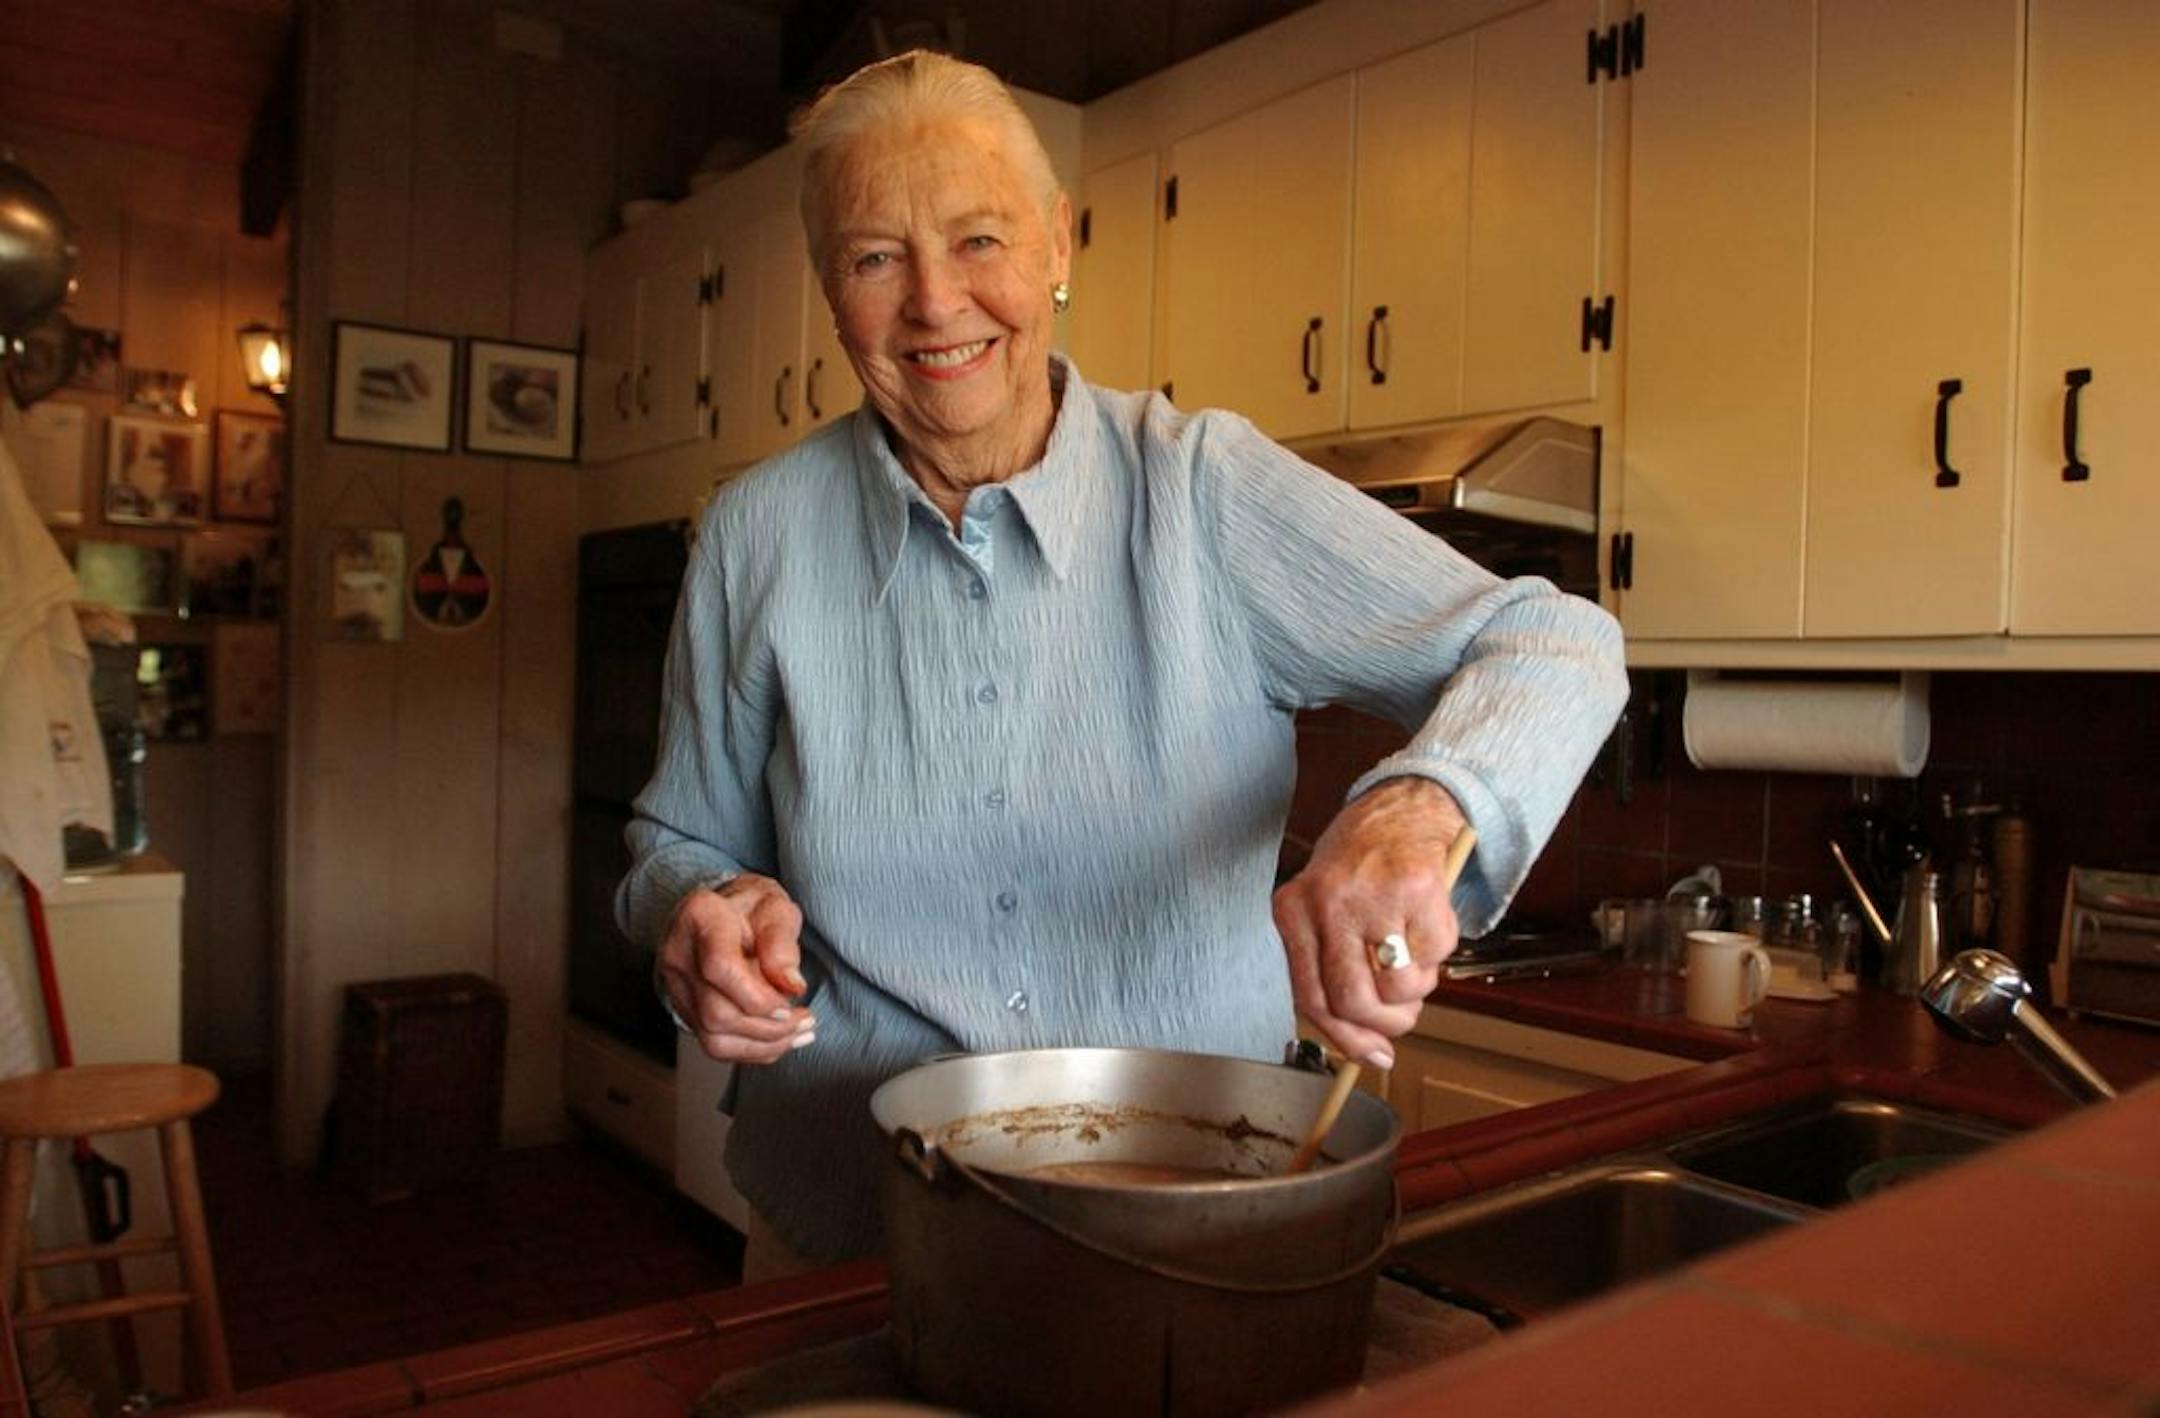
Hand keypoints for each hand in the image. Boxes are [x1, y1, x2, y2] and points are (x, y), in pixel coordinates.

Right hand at [657, 873, 817, 1062]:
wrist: (721, 915)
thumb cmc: (751, 909)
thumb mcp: (775, 909)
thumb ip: (782, 942)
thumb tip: (792, 985)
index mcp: (701, 917)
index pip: (720, 967)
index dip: (758, 996)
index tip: (790, 1000)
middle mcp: (679, 955)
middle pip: (717, 1011)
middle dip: (769, 1026)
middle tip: (805, 1018)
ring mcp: (677, 986)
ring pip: (714, 1036)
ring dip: (764, 1043)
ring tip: (800, 1031)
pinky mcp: (685, 1009)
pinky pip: (715, 1045)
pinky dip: (753, 1050)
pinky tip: (781, 1040)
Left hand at [1272, 778, 1469, 1070]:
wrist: (1397, 810)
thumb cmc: (1358, 871)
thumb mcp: (1323, 915)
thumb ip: (1332, 975)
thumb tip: (1366, 1050)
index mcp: (1293, 911)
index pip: (1311, 999)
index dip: (1345, 1039)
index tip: (1372, 1056)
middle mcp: (1327, 901)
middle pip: (1353, 1001)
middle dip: (1385, 1024)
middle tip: (1400, 1017)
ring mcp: (1372, 893)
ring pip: (1398, 988)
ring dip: (1416, 991)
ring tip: (1412, 962)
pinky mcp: (1418, 888)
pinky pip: (1435, 957)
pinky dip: (1438, 956)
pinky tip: (1425, 927)